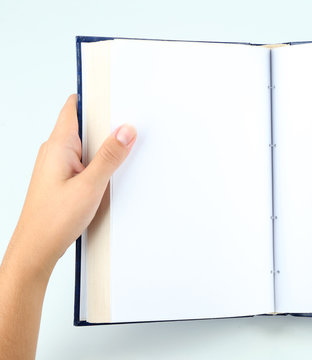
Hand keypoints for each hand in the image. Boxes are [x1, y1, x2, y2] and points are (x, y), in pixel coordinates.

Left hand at [0, 94, 135, 359]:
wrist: (36, 250)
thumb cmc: (52, 220)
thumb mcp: (90, 186)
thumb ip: (110, 157)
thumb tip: (126, 130)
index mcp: (57, 146)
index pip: (73, 108)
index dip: (94, 97)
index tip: (116, 93)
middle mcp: (56, 153)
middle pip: (84, 126)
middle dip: (107, 124)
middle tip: (131, 124)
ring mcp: (59, 167)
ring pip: (87, 147)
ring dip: (106, 148)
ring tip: (126, 151)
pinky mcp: (65, 181)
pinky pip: (86, 163)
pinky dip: (101, 164)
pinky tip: (114, 174)